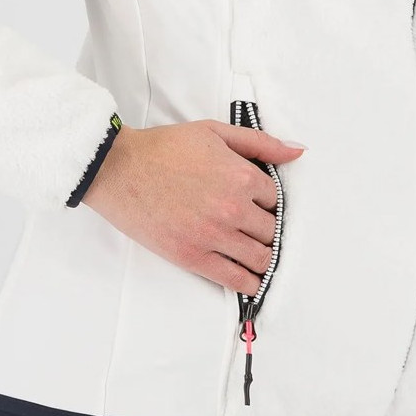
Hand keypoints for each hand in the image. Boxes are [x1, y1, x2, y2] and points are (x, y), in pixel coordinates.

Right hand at [82, 120, 305, 295]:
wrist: (119, 169)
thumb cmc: (162, 148)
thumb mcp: (214, 132)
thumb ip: (259, 143)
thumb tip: (297, 151)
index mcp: (242, 176)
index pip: (275, 200)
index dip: (266, 202)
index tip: (257, 206)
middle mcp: (234, 209)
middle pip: (271, 231)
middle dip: (266, 230)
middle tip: (256, 231)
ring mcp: (214, 236)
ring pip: (260, 258)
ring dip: (263, 258)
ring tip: (257, 257)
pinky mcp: (193, 256)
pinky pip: (234, 279)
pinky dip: (250, 283)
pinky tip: (252, 282)